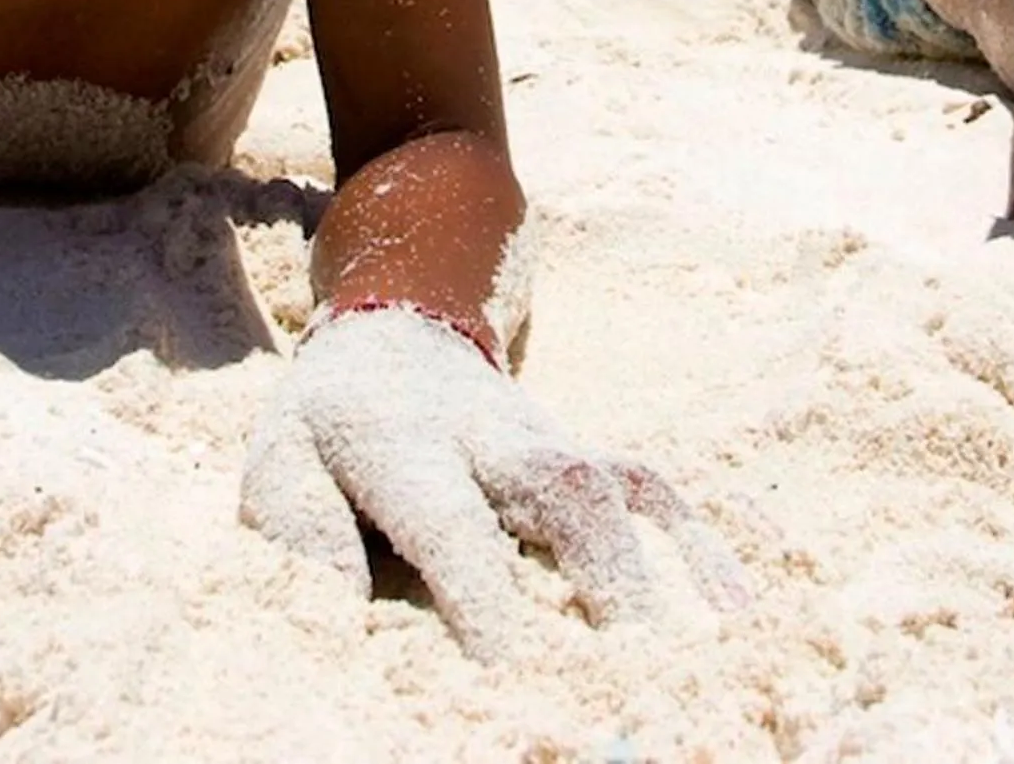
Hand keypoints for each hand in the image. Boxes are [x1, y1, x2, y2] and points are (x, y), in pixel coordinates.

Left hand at [239, 305, 746, 659]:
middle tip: (628, 677)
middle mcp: (494, 435)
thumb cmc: (330, 428)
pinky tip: (732, 615)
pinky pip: (659, 490)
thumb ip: (306, 539)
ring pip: (622, 491)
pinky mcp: (592, 450)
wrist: (396, 331)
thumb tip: (340, 618)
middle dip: (605, 585)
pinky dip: (699, 546)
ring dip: (662, 575)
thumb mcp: (281, 466)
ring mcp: (554, 438)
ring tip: (696, 665)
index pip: (455, 527)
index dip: (487, 603)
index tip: (510, 682)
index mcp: (405, 444)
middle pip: (564, 495)